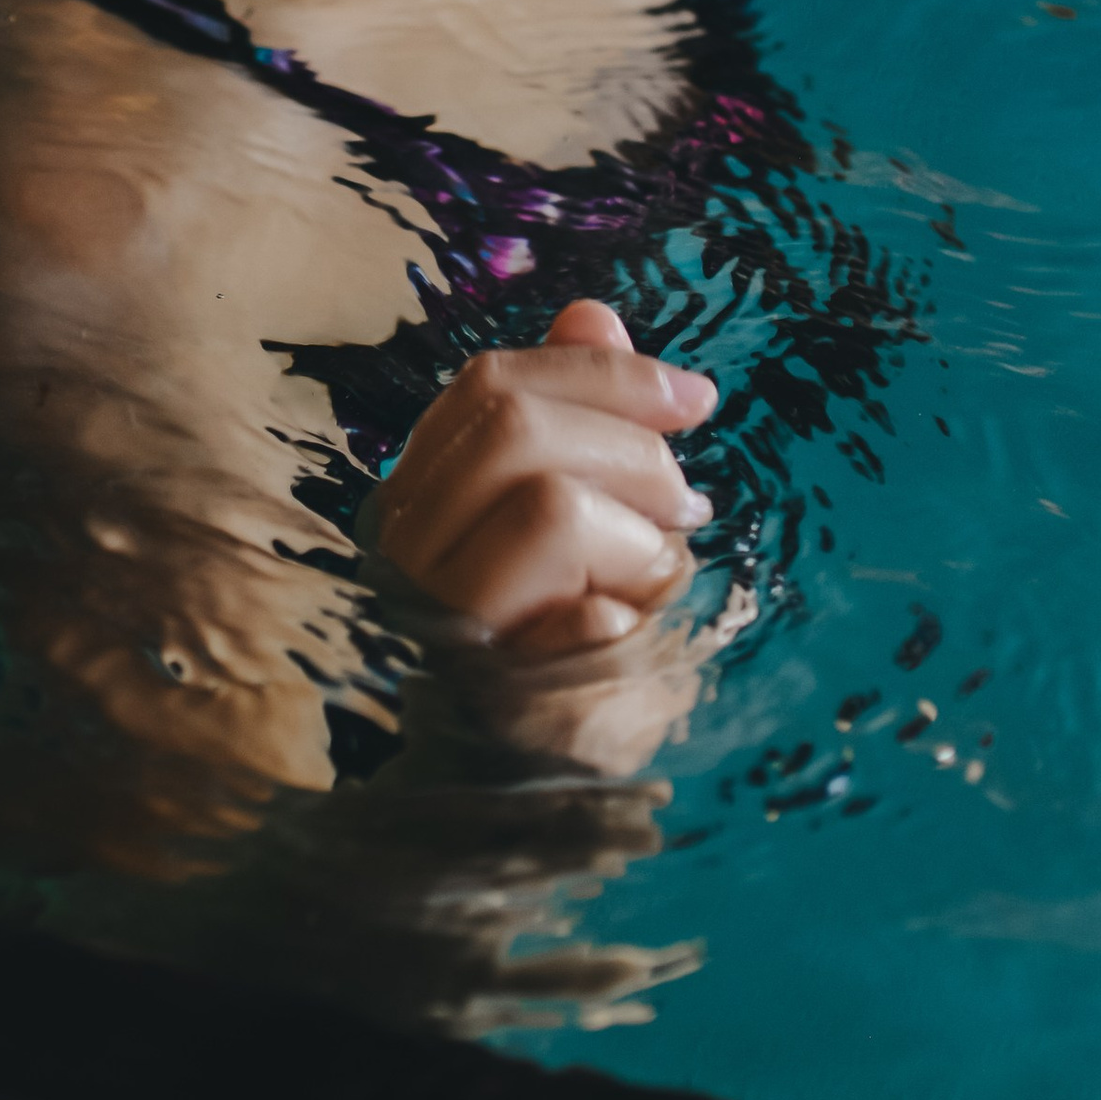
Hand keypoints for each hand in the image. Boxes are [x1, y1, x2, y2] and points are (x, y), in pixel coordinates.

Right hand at [376, 299, 714, 663]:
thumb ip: (579, 416)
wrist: (523, 789)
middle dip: (630, 447)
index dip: (603, 372)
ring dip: (637, 537)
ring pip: (552, 507)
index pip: (493, 384)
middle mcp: (406, 548)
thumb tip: (593, 310)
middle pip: (513, 427)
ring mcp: (441, 619)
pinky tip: (623, 638)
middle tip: (684, 504)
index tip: (694, 399)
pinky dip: (633, 619)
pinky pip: (589, 620)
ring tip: (648, 577)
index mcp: (420, 490)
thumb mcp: (583, 514)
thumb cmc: (560, 643)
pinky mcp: (492, 693)